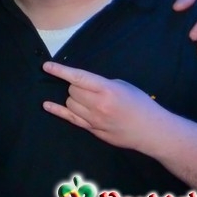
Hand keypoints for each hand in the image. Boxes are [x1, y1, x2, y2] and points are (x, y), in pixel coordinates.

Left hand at [42, 61, 166, 151]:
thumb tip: (82, 84)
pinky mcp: (93, 130)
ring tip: (89, 100)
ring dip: (74, 98)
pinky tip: (46, 105)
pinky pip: (70, 119)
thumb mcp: (122, 86)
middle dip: (76, 86)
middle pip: (72, 91)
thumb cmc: (140, 103)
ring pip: (70, 103)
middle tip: (90, 89)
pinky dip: (57, 111)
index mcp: (107, 89)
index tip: (46, 66)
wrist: (151, 130)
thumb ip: (101, 84)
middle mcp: (98, 105)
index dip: (60, 71)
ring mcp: (94, 119)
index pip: (78, 78)